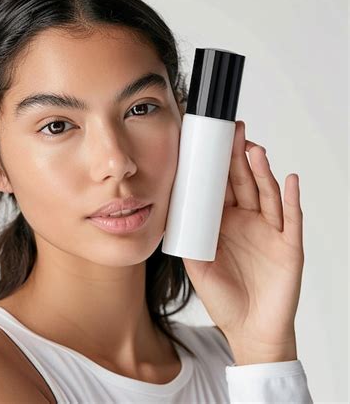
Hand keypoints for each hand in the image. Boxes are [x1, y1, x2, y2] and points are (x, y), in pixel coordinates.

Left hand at [182, 120, 303, 364]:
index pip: (220, 188)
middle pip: (243, 182)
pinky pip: (292, 217)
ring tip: (254, 150)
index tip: (210, 142)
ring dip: (261, 172)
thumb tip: (170, 213)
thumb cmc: (224, 298)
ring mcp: (269, 231)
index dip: (216, 166)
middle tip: (234, 132)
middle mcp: (247, 221)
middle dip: (238, 157)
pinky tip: (288, 180)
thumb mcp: (197, 266)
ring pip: (266, 194)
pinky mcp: (288, 245)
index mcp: (223, 223)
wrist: (250, 330)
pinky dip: (291, 198)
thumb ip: (187, 240)